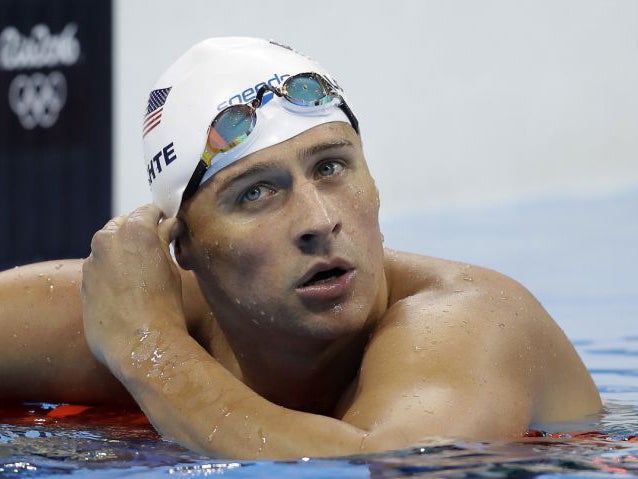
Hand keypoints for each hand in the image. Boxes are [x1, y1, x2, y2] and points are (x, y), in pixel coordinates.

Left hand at [82, 204, 184, 367]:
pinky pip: (99, 269)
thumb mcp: (171, 267)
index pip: (148, 211)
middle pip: (123, 225)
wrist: (140, 344)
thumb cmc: (164, 305)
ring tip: (142, 273)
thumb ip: (164, 240)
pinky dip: (112, 272)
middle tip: (156, 248)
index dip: (161, 217)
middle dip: (138, 232)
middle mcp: (107, 240)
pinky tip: (128, 291)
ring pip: (108, 247)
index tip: (168, 225)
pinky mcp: (83, 284)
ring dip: (123, 252)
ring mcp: (91, 263)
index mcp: (134, 230)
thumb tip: (168, 225)